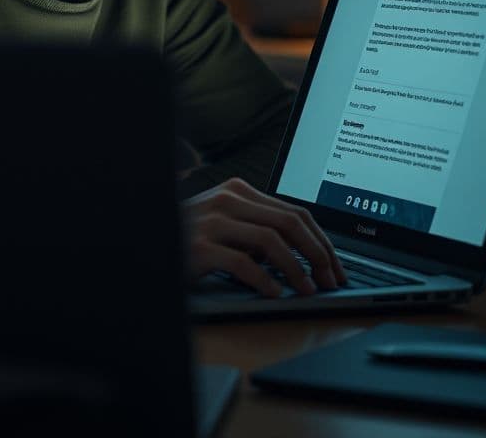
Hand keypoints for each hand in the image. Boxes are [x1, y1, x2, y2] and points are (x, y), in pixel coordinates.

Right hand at [184, 177, 346, 297]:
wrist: (151, 241)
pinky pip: (242, 263)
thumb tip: (302, 255)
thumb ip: (256, 229)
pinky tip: (275, 293)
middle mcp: (228, 200)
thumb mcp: (225, 225)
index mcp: (238, 191)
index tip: (335, 267)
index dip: (321, 241)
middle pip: (289, 222)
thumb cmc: (190, 237)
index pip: (294, 211)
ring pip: (271, 240)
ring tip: (308, 290)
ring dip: (297, 269)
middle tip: (331, 281)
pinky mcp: (200, 247)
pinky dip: (264, 280)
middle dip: (317, 254)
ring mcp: (212, 221)